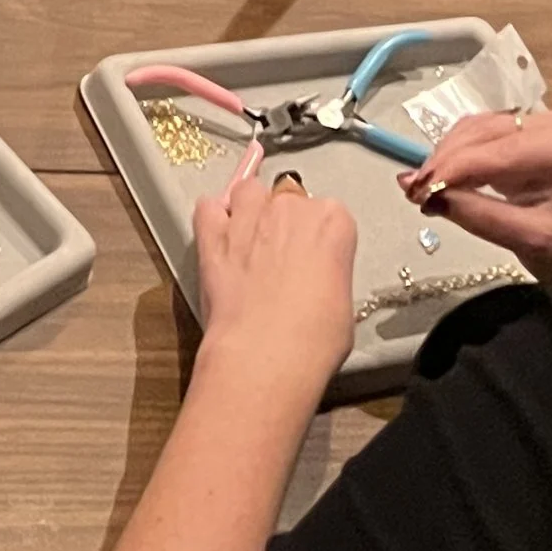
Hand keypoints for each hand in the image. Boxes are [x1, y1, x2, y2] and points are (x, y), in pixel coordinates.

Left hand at [193, 174, 356, 399]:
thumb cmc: (310, 341)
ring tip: (250, 245)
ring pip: (247, 192)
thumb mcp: (344, 307)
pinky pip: (208, 208)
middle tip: (281, 263)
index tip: (313, 259)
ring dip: (248, 211)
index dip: (317, 239)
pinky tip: (219, 239)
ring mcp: (249, 217)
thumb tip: (319, 285)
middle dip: (284, 225)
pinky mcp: (213, 235)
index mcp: (332, 221)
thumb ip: (329, 275)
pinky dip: (211, 219)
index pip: (328, 214)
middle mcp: (291, 208)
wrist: (266, 358)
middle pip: (288, 198)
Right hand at [404, 107, 551, 279]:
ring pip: (480, 129)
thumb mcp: (533, 241)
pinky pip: (488, 136)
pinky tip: (444, 177)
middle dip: (445, 160)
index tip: (417, 190)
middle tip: (413, 191)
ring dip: (449, 156)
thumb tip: (431, 196)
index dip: (451, 167)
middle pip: (484, 131)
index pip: (495, 150)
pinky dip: (462, 156)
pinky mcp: (534, 134)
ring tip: (423, 187)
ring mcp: (547, 124)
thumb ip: (480, 217)